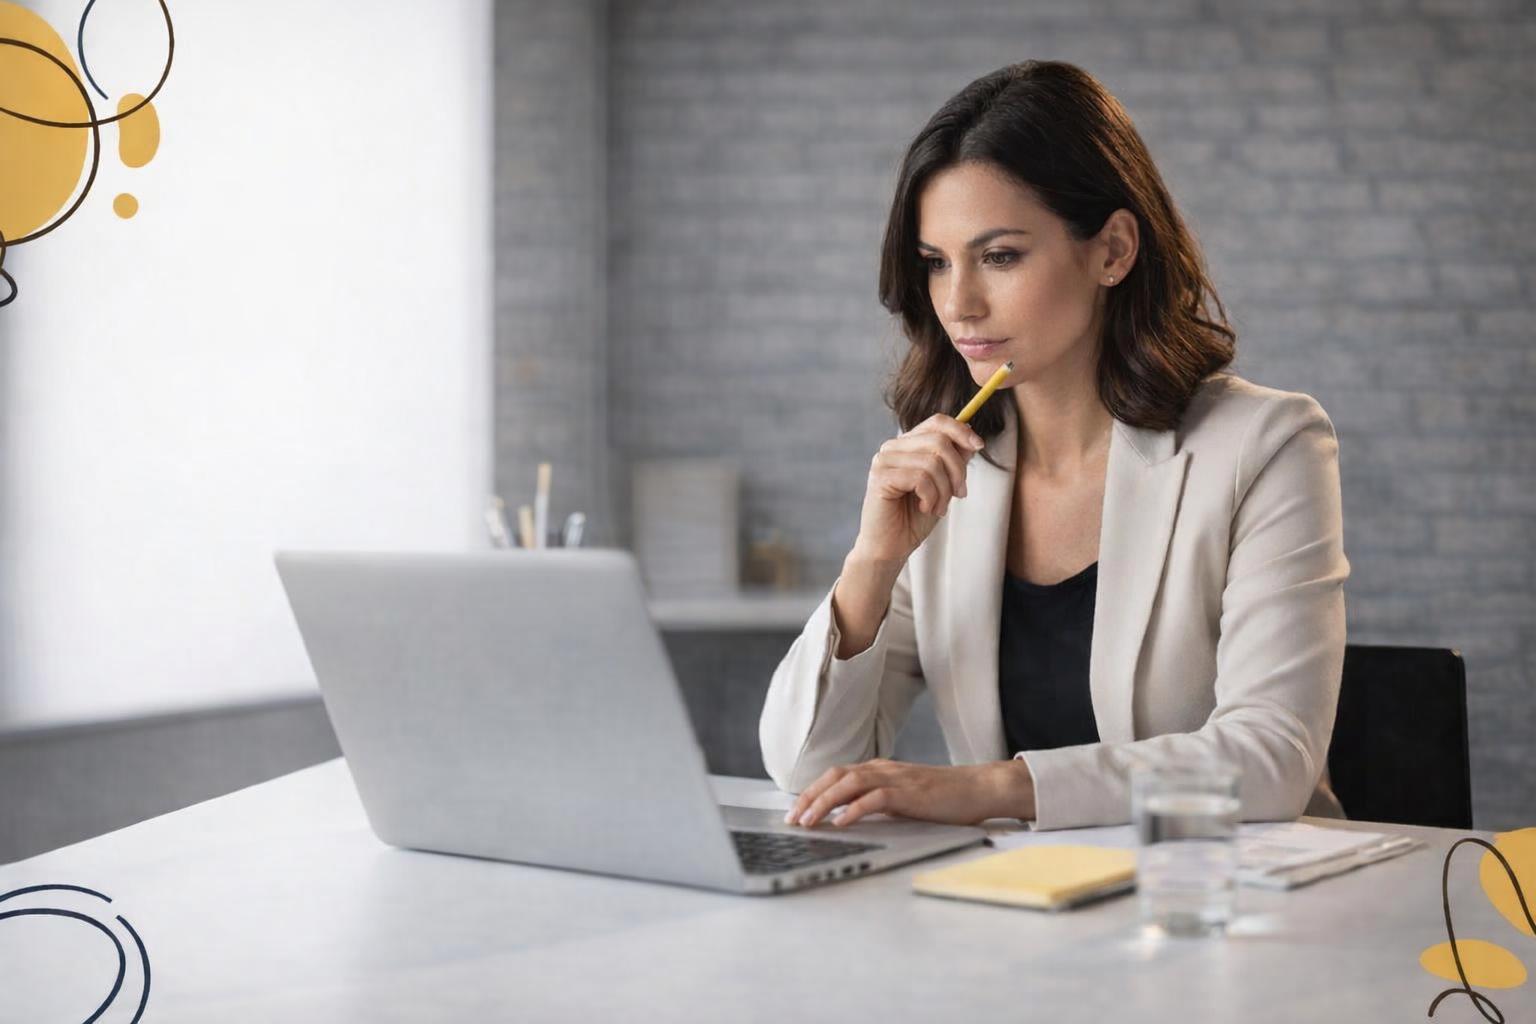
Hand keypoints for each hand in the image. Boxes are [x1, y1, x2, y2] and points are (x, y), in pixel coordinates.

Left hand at [783, 757, 1034, 828]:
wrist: (979, 788)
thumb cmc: (945, 797)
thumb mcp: (904, 798)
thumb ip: (879, 801)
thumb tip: (850, 816)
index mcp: (879, 769)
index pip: (836, 775)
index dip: (812, 791)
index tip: (794, 811)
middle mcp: (882, 769)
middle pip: (835, 777)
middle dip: (809, 797)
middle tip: (791, 819)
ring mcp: (895, 779)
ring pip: (849, 785)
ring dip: (824, 803)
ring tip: (807, 822)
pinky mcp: (909, 793)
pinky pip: (874, 799)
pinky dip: (854, 810)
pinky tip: (841, 823)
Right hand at [853, 415, 985, 565]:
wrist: (890, 547)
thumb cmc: (913, 518)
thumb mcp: (943, 486)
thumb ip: (953, 461)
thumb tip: (970, 436)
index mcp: (906, 445)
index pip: (936, 422)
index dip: (961, 431)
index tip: (979, 446)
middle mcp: (892, 448)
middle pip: (939, 441)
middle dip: (958, 470)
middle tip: (959, 494)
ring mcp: (883, 461)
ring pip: (932, 462)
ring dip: (944, 490)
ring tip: (938, 508)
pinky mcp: (880, 478)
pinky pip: (921, 478)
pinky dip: (931, 497)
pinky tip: (925, 508)